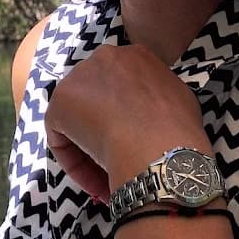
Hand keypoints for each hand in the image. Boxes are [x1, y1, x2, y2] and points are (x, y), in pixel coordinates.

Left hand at [44, 43, 209, 203]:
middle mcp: (104, 57)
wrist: (159, 146)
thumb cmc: (178, 127)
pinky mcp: (58, 103)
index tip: (137, 143)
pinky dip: (77, 164)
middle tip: (120, 160)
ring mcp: (79, 78)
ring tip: (110, 178)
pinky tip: (97, 183)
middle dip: (106, 129)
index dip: (129, 118)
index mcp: (135, 55)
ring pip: (80, 119)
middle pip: (98, 98)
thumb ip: (159, 97)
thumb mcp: (179, 99)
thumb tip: (152, 113)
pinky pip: (64, 139)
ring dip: (91, 148)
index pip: (123, 87)